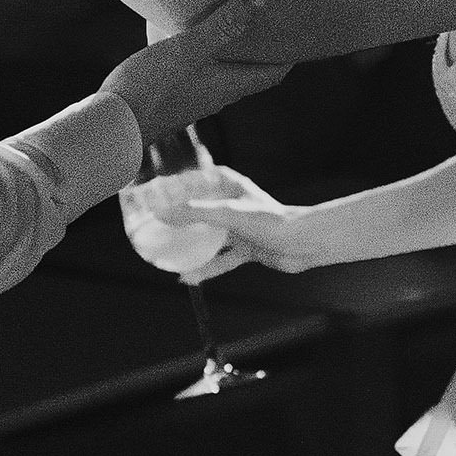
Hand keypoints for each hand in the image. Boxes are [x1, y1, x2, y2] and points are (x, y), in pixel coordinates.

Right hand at [102, 11, 283, 149]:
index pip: (273, 72)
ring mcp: (194, 98)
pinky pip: (202, 74)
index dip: (290, 53)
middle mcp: (217, 95)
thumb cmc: (150, 88)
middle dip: (266, 48)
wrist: (110, 127)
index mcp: (229, 85)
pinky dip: (210, 55)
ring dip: (236, 51)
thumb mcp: (187, 49)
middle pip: (253, 72)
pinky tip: (193, 38)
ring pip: (227, 73)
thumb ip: (223, 25)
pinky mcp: (173, 97)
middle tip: (274, 22)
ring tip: (237, 23)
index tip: (301, 30)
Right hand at [132, 162, 323, 277]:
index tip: (151, 190)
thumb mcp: (228, 214)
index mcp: (228, 185)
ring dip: (188, 245)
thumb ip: (194, 214)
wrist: (305, 244)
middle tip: (152, 225)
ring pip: (206, 235)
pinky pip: (219, 259)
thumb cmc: (272, 221)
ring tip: (165, 252)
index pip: (194, 178)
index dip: (173, 183)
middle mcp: (232, 203)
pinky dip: (204, 268)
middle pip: (197, 208)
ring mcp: (238, 226)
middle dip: (176, 217)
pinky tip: (187, 277)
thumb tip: (162, 214)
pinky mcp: (245, 248)